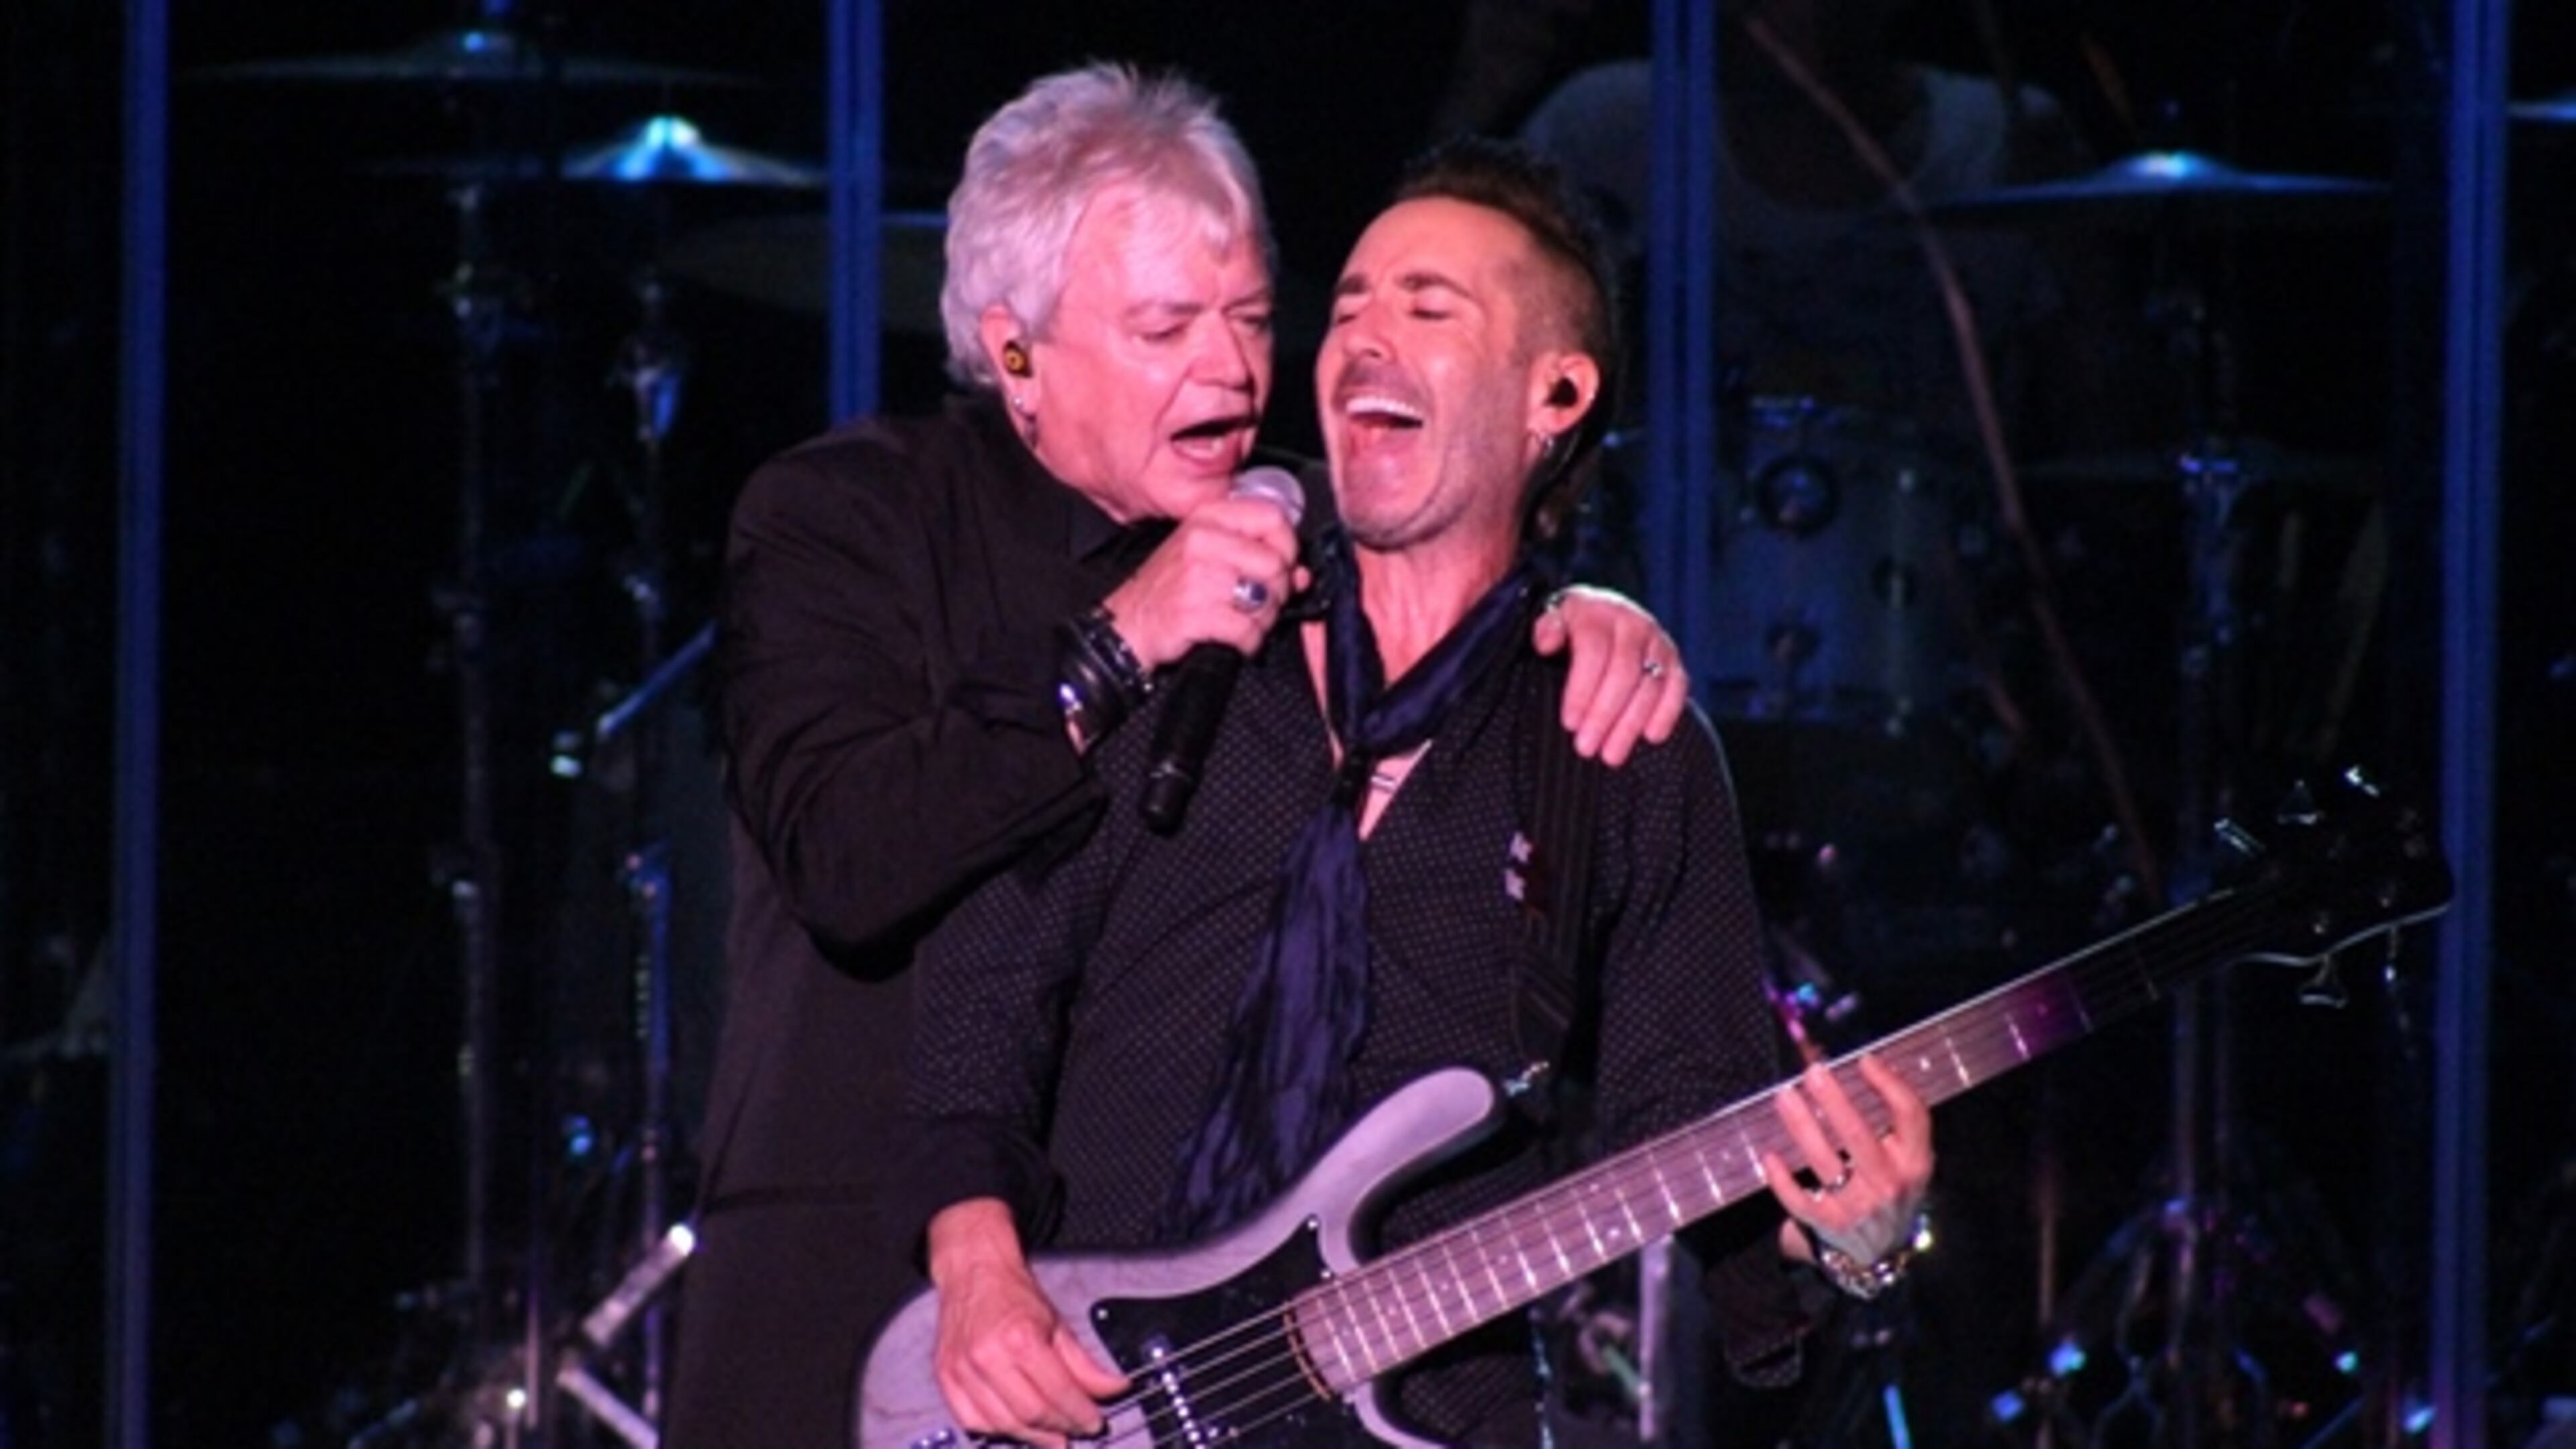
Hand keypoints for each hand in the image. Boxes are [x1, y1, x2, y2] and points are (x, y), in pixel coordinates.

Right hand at [925, 1200, 1128, 1447]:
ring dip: (1031, 1436)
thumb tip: (1114, 1389)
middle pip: (1030, 1414)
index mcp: (1020, 1338)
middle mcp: (988, 1356)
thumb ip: (1085, 1364)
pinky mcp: (945, 1377)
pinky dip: (997, 1430)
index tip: (1094, 1422)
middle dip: (1060, 1429)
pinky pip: (972, 1421)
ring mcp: (962, 1369)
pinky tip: (1015, 1426)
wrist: (973, 1273)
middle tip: (1075, 1432)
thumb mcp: (1057, 1323)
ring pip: (1002, 1424)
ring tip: (1050, 1436)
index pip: (1057, 1393)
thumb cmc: (1013, 1295)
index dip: (1080, 1414)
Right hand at [1101, 495, 1302, 673]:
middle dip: (1278, 592)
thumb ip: (1256, 555)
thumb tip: (1302, 574)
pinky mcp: (1195, 612)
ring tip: (1246, 621)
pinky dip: (1249, 642)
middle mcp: (1201, 540)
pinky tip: (1236, 640)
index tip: (1282, 565)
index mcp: (1208, 517)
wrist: (1128, 624)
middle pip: (1275, 563)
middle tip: (1260, 603)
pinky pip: (1248, 630)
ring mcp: (1197, 575)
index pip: (1273, 517)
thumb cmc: (1170, 589)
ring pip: (1266, 598)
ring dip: (1264, 619)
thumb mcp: (1207, 555)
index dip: (1288, 546)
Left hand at [1531, 586, 1688, 764]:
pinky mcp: (1673, 660)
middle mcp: (1632, 623)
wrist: (1602, 616)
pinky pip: (1677, 687)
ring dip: (1630, 724)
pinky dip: (1667, 713)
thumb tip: (1546, 642)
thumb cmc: (1571, 630)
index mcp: (1597, 612)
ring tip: (1610, 755)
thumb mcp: (1552, 622)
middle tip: (1586, 748)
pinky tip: (1651, 737)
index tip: (1570, 723)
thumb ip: (1548, 629)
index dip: (1581, 690)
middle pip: (1623, 672)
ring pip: (1650, 685)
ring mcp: (1657, 641)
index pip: (1593, 651)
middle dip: (1604, 715)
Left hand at [1760, 1056, 1934, 1268]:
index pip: (1910, 1115)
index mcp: (1915, 1160)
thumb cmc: (1892, 1185)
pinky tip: (1769, 1155)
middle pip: (1858, 1134)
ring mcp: (1859, 1206)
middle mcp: (1889, 1183)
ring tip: (1784, 1096)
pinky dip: (1782, 1179)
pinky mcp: (1830, 1224)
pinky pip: (1799, 1201)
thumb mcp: (1908, 1156)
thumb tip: (1868, 1063)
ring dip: (1801, 1126)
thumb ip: (1897, 1118)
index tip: (1864, 1060)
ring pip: (1824, 1161)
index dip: (1889, 1083)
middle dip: (1832, 1100)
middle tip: (1812, 1072)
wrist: (1885, 1248)